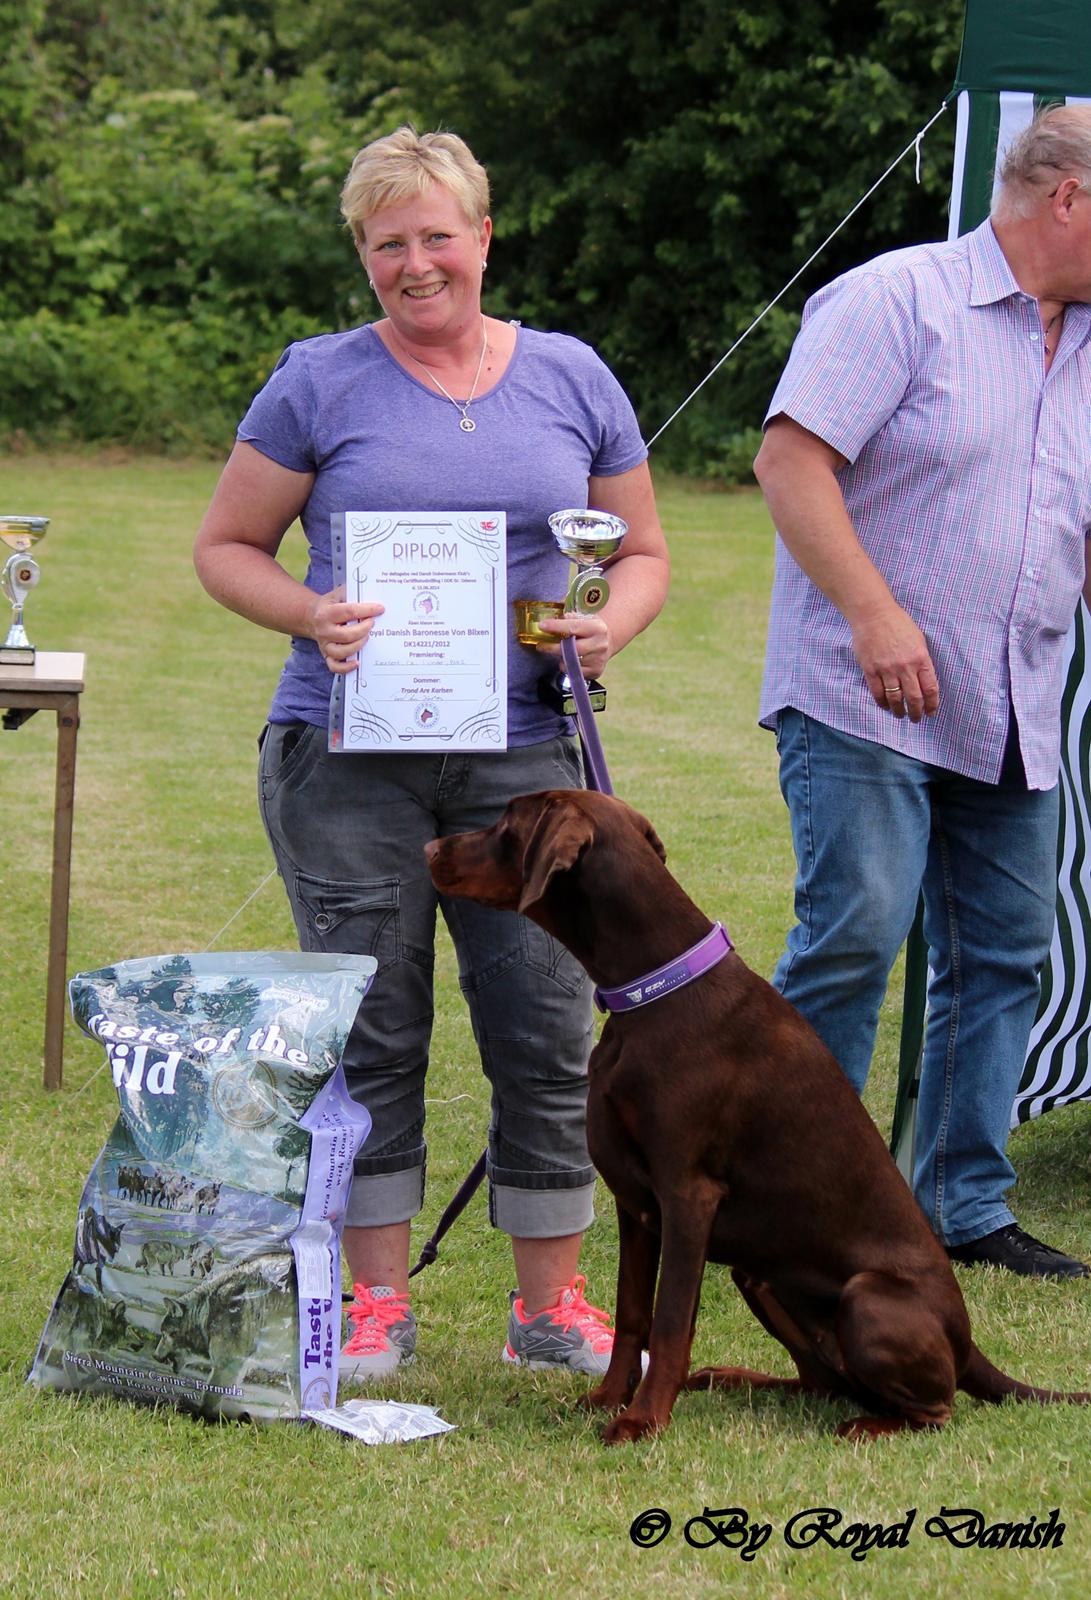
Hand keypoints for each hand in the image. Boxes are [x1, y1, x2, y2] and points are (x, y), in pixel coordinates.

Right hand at [309, 586, 383, 674]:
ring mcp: (324, 645)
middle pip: (346, 635)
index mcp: (326, 612)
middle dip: (364, 629)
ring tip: (367, 638)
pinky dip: (346, 667)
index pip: (349, 612)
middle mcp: (323, 630)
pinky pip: (335, 666)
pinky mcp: (326, 655)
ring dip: (358, 646)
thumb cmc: (330, 605)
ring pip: (341, 652)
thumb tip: (373, 600)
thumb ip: (353, 594)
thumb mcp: (338, 594)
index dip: (367, 610)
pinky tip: (358, 663)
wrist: (311, 616)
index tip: (380, 609)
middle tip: (372, 624)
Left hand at [535, 611, 611, 679]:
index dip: (556, 626)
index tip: (542, 626)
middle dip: (553, 648)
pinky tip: (568, 660)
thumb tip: (552, 617)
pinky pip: (574, 672)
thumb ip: (569, 616)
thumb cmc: (590, 628)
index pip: (574, 627)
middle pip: (572, 649)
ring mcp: (598, 659)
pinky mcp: (595, 671)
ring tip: (559, 651)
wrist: (608, 641)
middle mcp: (599, 644)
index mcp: (597, 628)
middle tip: (541, 645)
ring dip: (561, 658)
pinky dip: (567, 666)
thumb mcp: (584, 617)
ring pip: (571, 662)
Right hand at [851, 601, 939, 721]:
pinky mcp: (870, 670)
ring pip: (895, 699)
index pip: (930, 689)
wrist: (873, 614)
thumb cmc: (898, 624)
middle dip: (916, 713)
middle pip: (914, 698)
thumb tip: (924, 681)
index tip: (931, 712)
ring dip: (899, 711)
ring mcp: (886, 669)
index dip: (932, 704)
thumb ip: (922, 661)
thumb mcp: (919, 640)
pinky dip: (882, 703)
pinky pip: (877, 693)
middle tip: (916, 719)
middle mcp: (905, 666)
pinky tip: (886, 705)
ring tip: (900, 715)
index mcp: (920, 658)